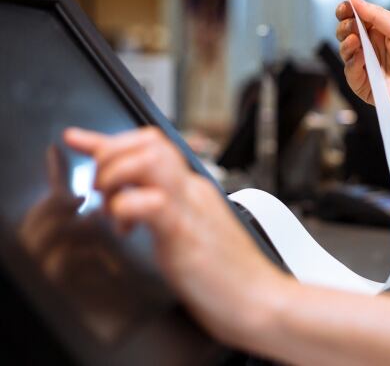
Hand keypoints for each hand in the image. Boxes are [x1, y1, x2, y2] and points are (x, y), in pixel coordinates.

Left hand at [63, 127, 292, 351]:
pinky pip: (151, 202)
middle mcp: (193, 191)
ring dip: (116, 176)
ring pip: (150, 159)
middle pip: (149, 142)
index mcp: (193, 191)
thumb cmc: (229, 277)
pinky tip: (127, 229)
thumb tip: (141, 208)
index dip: (109, 140)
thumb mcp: (193, 236)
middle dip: (110, 157)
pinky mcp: (185, 232)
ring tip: (112, 205)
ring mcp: (191, 208)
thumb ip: (168, 216)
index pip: (152, 145)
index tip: (78, 140)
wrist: (261, 300)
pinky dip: (126, 209)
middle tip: (101, 191)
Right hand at [336, 0, 389, 130]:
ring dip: (346, 43)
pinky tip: (360, 57)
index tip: (345, 5)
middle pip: (347, 33)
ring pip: (345, 52)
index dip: (349, 11)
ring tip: (354, 39)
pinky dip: (352, 63)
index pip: (358, 18)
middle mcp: (372, 49)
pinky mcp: (364, 86)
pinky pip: (350, 73)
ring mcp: (367, 67)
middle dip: (344, 26)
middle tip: (350, 23)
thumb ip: (377, 15)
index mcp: (382, 33)